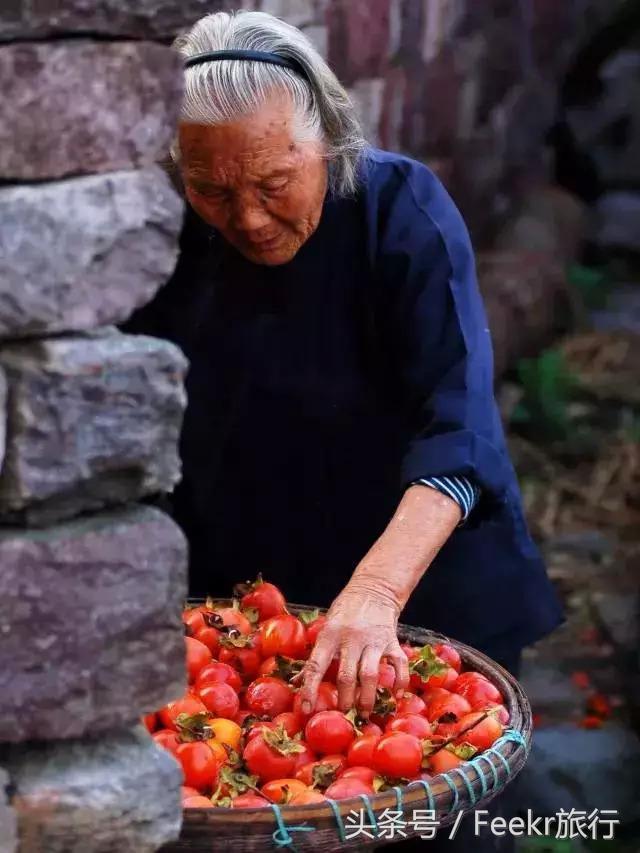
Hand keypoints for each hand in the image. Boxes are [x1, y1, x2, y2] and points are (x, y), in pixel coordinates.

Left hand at [297, 585, 408, 717]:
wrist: (373, 589)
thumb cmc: (344, 612)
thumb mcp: (326, 627)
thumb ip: (315, 656)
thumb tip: (295, 682)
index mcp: (329, 635)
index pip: (316, 665)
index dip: (310, 689)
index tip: (307, 709)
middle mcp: (351, 638)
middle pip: (346, 676)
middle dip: (344, 700)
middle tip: (343, 713)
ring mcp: (373, 640)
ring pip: (370, 675)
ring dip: (366, 697)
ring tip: (364, 712)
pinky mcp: (392, 641)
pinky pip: (398, 665)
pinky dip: (398, 682)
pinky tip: (394, 696)